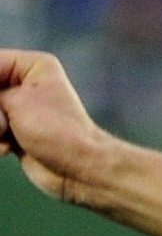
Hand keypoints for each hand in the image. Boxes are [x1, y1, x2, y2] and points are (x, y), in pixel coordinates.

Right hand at [0, 50, 109, 202]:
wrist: (80, 170)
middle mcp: (26, 84)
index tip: (0, 106)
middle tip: (4, 123)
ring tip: (6, 135)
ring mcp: (20, 110)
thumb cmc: (54, 130)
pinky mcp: (16, 132)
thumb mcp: (12, 102)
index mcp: (32, 66)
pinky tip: (8, 149)